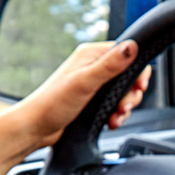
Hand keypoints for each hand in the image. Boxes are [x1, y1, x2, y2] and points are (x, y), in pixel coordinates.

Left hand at [4, 40, 152, 153]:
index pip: (127, 53)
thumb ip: (110, 65)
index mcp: (91, 55)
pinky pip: (113, 104)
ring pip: (122, 92)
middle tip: (123, 107)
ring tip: (115, 117)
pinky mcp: (92, 100)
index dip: (137, 71)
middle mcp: (93, 66)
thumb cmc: (52, 103)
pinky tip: (110, 122)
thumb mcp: (84, 82)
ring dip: (124, 107)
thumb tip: (132, 46)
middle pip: (128, 75)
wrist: (35, 128)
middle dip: (131, 94)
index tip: (138, 87)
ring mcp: (92, 83)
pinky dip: (116, 114)